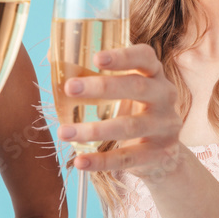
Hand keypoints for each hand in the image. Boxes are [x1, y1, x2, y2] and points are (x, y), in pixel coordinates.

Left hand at [57, 44, 183, 182]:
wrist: (166, 154)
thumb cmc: (135, 110)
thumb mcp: (125, 89)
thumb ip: (95, 73)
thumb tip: (53, 55)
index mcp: (154, 74)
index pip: (145, 57)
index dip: (123, 56)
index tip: (96, 57)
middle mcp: (165, 96)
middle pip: (137, 87)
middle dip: (102, 87)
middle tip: (69, 88)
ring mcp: (165, 126)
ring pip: (129, 126)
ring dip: (93, 129)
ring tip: (63, 132)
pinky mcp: (160, 154)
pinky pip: (128, 158)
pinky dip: (102, 160)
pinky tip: (81, 162)